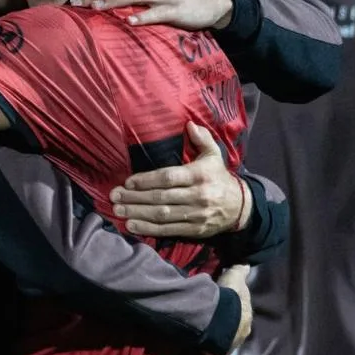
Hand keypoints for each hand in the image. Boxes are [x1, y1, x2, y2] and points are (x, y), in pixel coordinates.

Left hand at [110, 123, 249, 237]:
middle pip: (161, 197)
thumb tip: (189, 124)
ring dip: (137, 213)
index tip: (127, 181)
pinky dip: (148, 228)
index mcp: (200, 175)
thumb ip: (202, 139)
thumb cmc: (219, 178)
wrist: (240, 208)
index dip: (146, 180)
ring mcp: (196, 214)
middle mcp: (198, 195)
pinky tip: (131, 225)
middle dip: (134, 197)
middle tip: (114, 195)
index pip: (168, 177)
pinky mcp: (194, 230)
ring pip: (161, 215)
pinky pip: (168, 230)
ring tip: (117, 209)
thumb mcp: (214, 155)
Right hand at [209, 264, 252, 354]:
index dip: (231, 309)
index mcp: (246, 318)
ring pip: (221, 341)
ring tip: (200, 331)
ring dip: (213, 336)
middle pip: (232, 329)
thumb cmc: (230, 298)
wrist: (219, 319)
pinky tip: (195, 343)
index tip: (222, 306)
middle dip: (223, 325)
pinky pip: (210, 351)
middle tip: (210, 319)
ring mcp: (229, 347)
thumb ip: (239, 271)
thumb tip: (246, 263)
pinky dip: (204, 347)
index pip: (240, 314)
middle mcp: (241, 334)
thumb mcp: (235, 279)